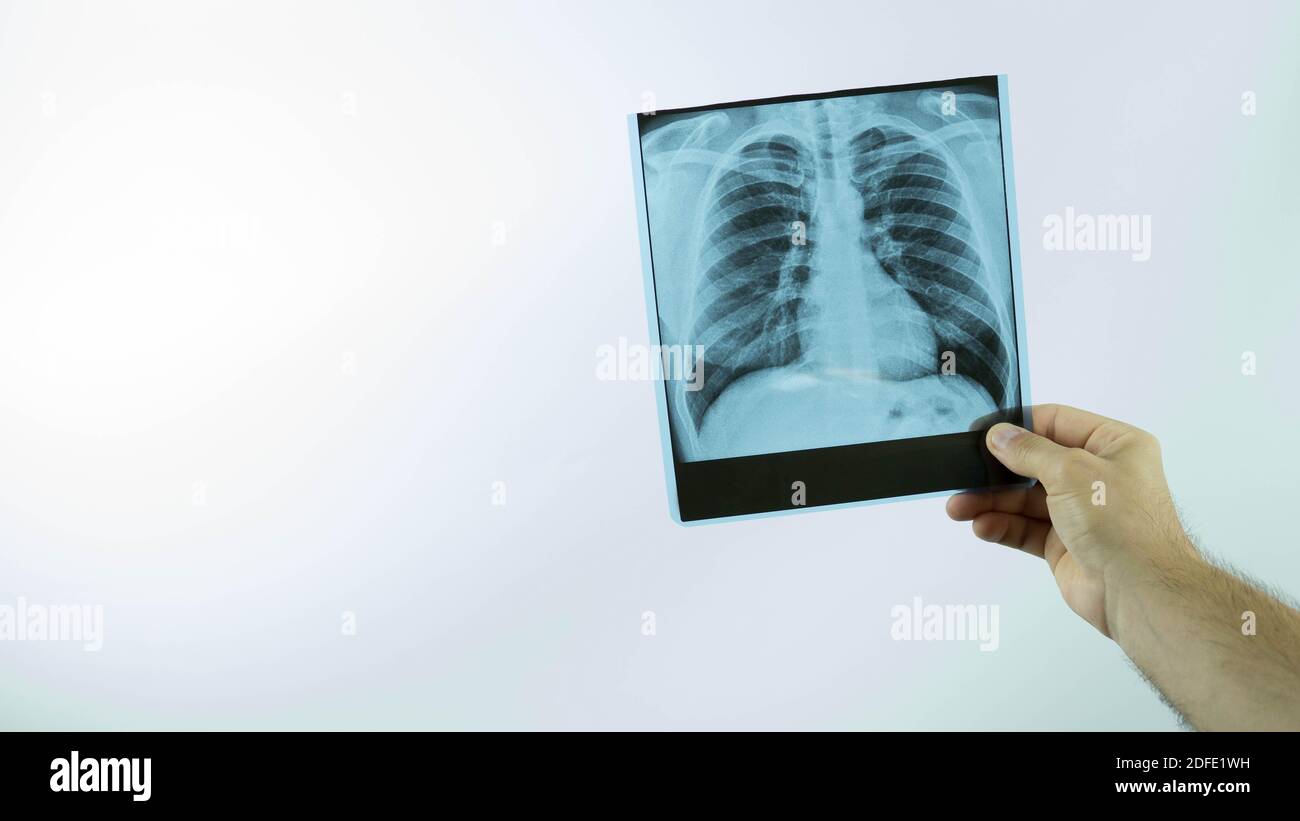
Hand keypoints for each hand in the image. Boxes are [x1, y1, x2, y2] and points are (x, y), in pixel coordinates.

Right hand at [946, 404, 1196, 638]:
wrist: (1139, 590)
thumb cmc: (1123, 524)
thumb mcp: (1071, 470)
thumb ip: (1029, 451)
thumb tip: (1000, 436)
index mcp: (1114, 446)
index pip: (1057, 422)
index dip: (1020, 426)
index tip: (984, 432)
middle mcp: (1099, 476)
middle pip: (1035, 464)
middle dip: (997, 472)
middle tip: (964, 474)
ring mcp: (1081, 512)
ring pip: (1025, 499)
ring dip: (992, 502)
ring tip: (960, 508)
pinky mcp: (1065, 544)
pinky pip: (1025, 528)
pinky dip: (1002, 526)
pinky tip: (982, 526)